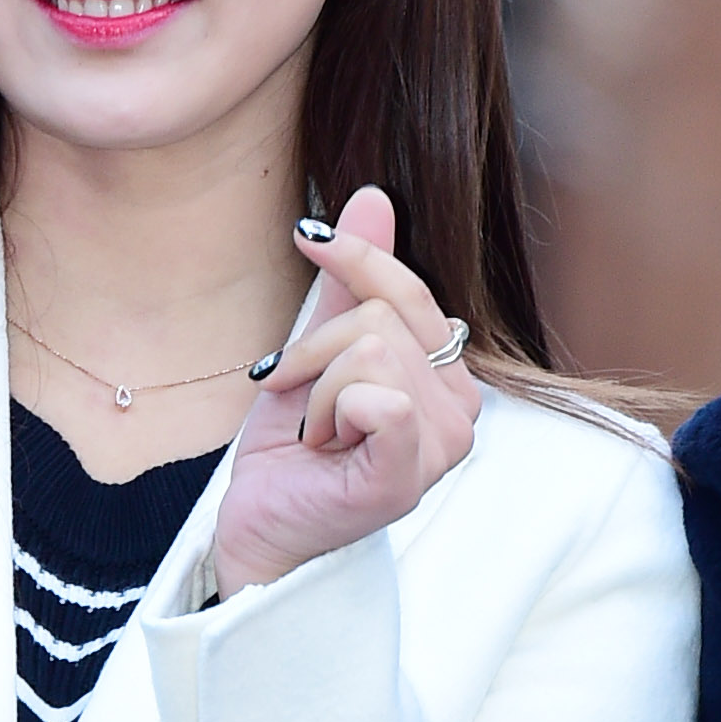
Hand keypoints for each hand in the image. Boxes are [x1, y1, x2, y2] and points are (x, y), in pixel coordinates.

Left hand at [213, 186, 479, 597]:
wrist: (260, 524)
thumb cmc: (293, 448)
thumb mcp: (317, 349)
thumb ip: (350, 283)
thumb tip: (374, 197)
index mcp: (444, 375)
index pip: (409, 289)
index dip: (355, 258)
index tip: (305, 236)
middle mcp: (459, 409)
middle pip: (381, 317)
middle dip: (315, 352)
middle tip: (300, 404)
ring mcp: (440, 446)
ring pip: (369, 352)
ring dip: (315, 391)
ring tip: (314, 434)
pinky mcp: (406, 478)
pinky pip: (382, 401)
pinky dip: (331, 412)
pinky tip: (323, 447)